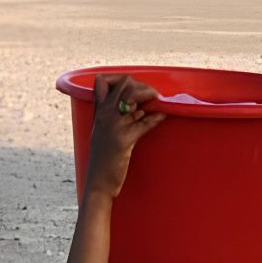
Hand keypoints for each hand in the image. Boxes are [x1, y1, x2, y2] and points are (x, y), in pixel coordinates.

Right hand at [84, 75, 164, 199]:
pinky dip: (156, 119)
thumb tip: (125, 102)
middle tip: (153, 96)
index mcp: (98, 112)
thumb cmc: (102, 158)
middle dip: (142, 87)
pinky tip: (163, 117)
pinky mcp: (124, 140)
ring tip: (160, 103)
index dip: (124, 80)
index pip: (104, 81)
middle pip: (125, 84)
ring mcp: (113, 126)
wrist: (98, 182)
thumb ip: (106, 113)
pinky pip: (143, 123)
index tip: (137, 89)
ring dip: (150, 97)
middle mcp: (104, 115)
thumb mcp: (99, 131)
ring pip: (133, 98)